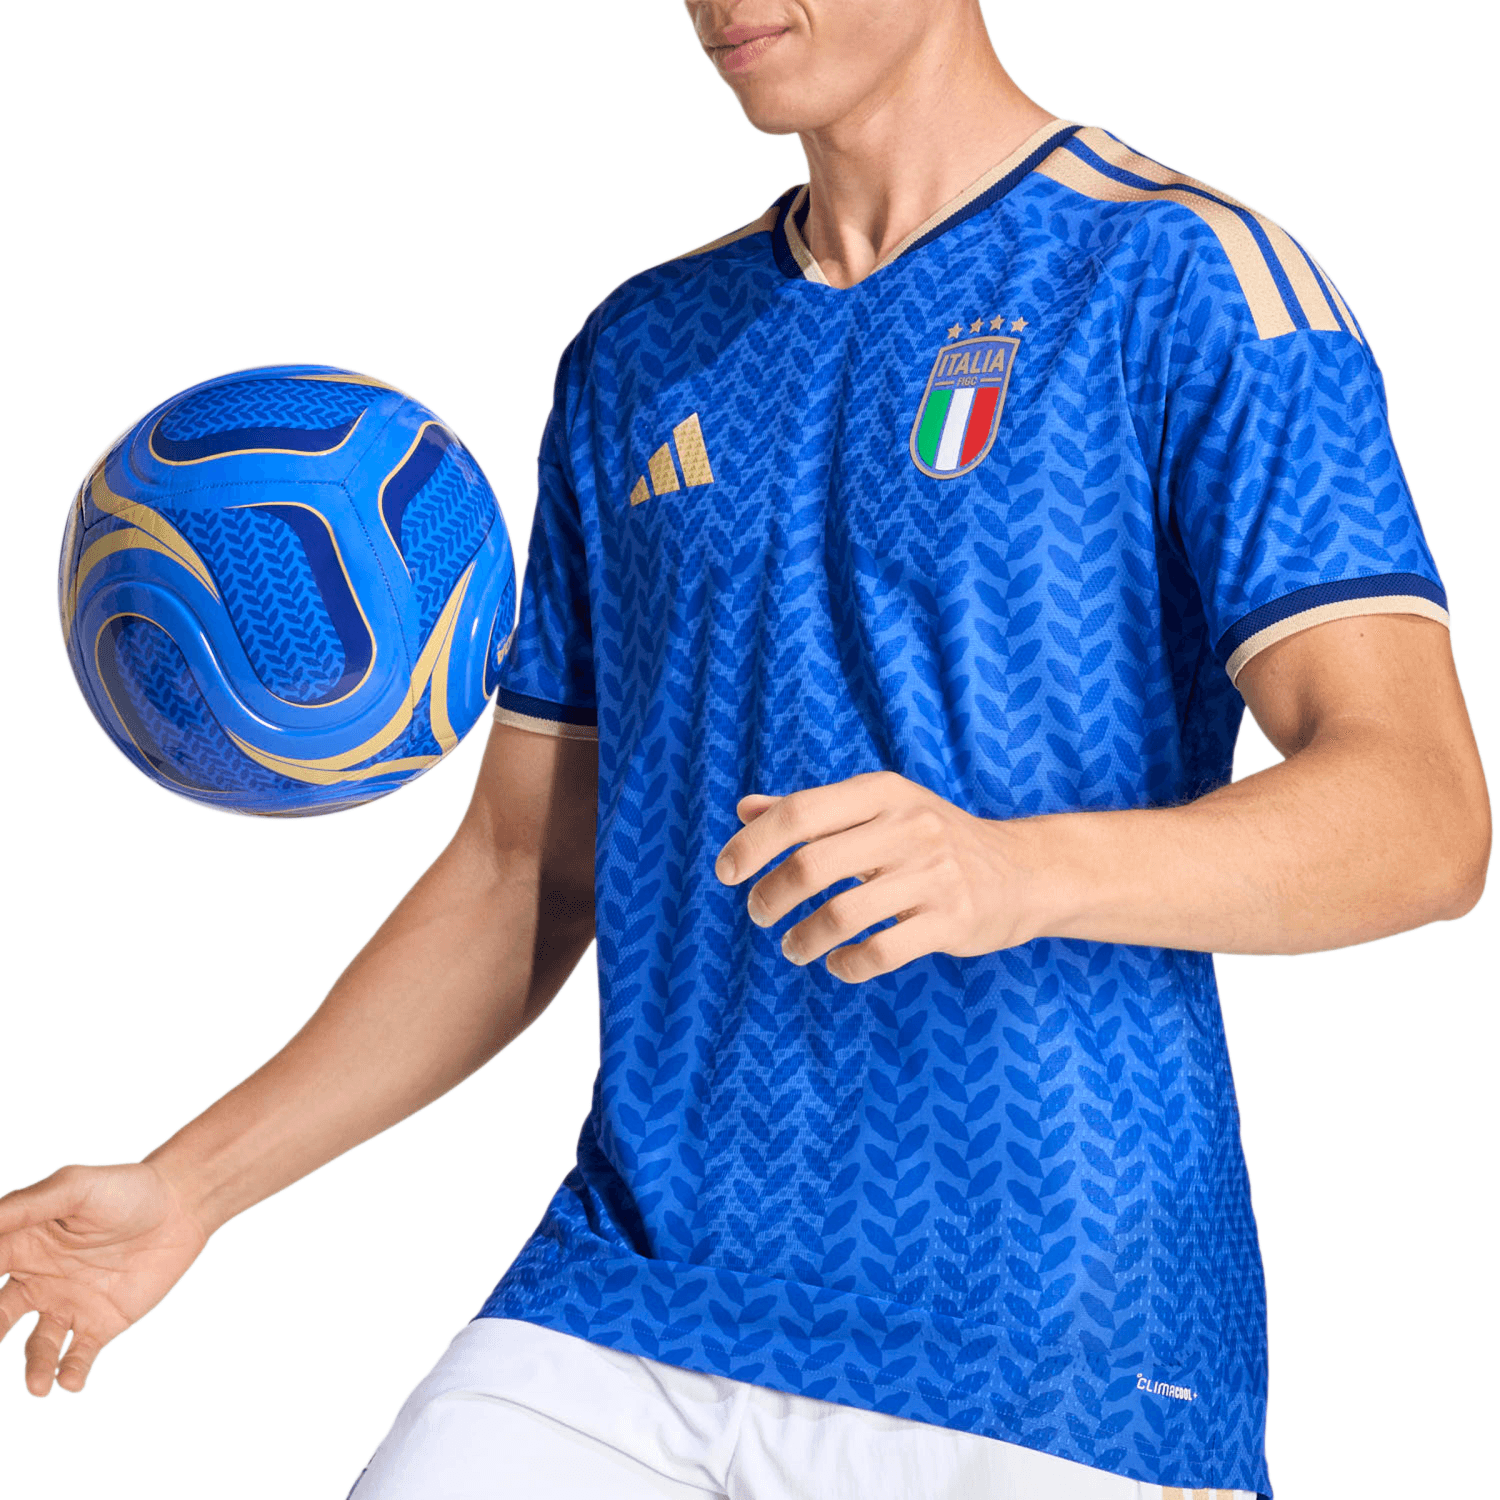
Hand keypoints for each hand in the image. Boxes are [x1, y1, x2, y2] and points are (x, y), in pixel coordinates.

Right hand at [0, 1162, 208, 1394]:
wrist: (180, 1206)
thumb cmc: (125, 1188)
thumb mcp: (74, 1188)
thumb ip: (26, 1206)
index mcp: (21, 1246)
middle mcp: (36, 1281)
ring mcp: (67, 1305)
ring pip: (37, 1347)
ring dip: (34, 1368)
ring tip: (37, 1386)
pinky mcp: (100, 1323)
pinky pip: (78, 1356)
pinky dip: (71, 1372)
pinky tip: (70, 1382)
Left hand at [713, 769, 1042, 981]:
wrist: (1025, 871)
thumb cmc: (933, 839)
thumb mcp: (879, 809)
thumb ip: (813, 812)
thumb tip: (743, 808)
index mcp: (882, 793)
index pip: (799, 813)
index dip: (753, 844)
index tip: (726, 872)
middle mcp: (908, 826)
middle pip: (812, 865)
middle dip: (769, 897)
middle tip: (759, 915)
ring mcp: (934, 875)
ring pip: (841, 915)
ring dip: (802, 939)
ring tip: (793, 948)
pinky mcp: (953, 920)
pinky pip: (882, 952)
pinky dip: (848, 965)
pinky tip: (838, 964)